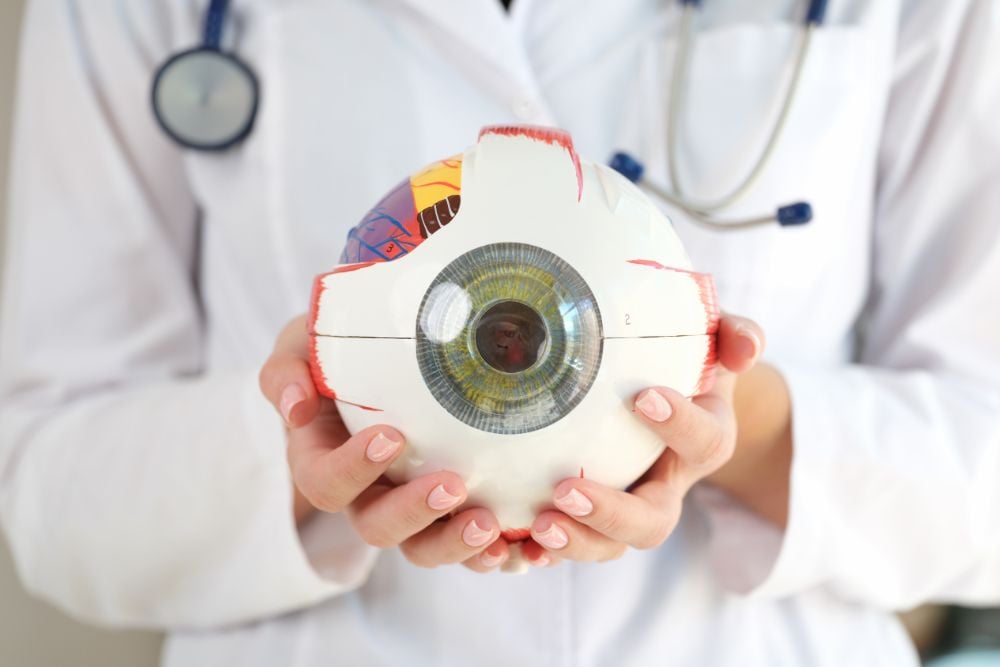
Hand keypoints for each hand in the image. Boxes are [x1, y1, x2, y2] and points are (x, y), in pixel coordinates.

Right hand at [259, 315, 511, 571]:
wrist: (376, 353)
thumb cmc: (331, 351)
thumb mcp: (298, 349)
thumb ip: (287, 372)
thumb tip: (296, 405)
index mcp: (322, 461)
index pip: (327, 483)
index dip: (354, 469)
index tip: (391, 436)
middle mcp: (363, 494)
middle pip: (377, 527)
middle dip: (413, 512)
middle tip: (452, 485)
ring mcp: (406, 505)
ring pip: (421, 547)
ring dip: (453, 542)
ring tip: (488, 523)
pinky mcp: (446, 509)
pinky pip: (462, 544)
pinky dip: (486, 552)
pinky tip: (514, 545)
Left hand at [523, 314, 769, 564]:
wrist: (669, 392)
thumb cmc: (687, 360)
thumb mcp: (716, 339)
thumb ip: (736, 334)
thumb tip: (747, 347)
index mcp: (703, 441)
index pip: (704, 443)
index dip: (679, 426)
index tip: (644, 397)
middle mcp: (667, 485)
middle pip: (652, 522)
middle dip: (610, 512)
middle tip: (566, 489)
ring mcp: (628, 505)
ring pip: (610, 544)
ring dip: (575, 540)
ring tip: (538, 524)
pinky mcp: (590, 514)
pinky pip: (573, 545)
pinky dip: (546, 554)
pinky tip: (518, 547)